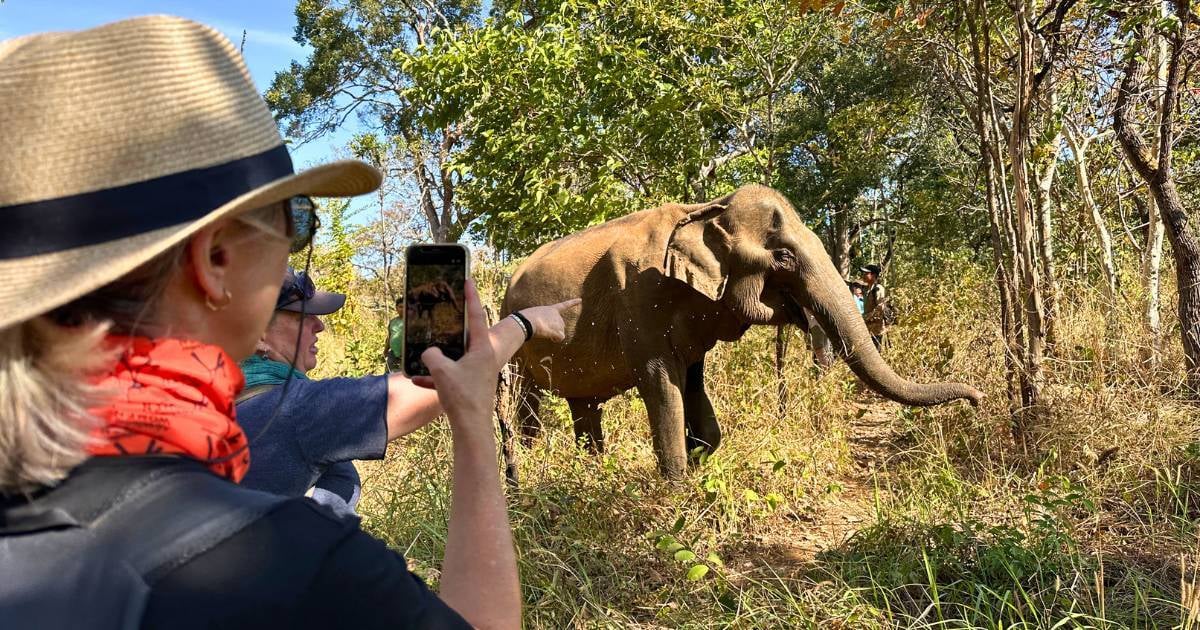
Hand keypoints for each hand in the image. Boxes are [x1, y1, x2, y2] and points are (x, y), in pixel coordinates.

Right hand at [412, 280, 498, 430]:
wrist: (471, 427)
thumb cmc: (461, 396)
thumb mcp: (441, 371)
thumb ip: (431, 355)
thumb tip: (428, 352)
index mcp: (481, 348)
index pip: (476, 315)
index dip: (471, 296)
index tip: (469, 280)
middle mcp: (482, 357)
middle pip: (466, 334)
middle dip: (453, 325)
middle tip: (445, 311)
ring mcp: (477, 371)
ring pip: (456, 355)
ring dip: (440, 354)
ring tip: (425, 351)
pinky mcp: (470, 384)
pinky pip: (451, 373)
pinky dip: (437, 375)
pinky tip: (418, 380)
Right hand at [516, 298, 581, 341]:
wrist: (526, 321)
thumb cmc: (525, 319)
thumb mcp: (533, 316)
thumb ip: (539, 320)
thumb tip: (539, 330)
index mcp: (551, 309)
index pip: (564, 305)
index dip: (572, 303)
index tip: (580, 300)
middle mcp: (557, 315)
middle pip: (560, 325)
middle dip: (554, 329)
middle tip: (542, 329)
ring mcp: (558, 323)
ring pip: (560, 332)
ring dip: (553, 335)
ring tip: (542, 331)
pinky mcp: (558, 330)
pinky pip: (560, 338)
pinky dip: (556, 339)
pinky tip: (550, 338)